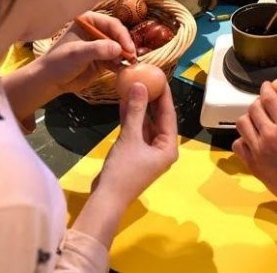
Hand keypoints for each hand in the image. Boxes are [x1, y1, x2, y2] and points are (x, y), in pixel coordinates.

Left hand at [41, 11, 135, 94]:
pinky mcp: (103, 60)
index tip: (128, 48)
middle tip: (131, 57)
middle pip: (118, 35)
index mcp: (88, 21)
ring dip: (125, 56)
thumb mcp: (76, 53)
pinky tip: (124, 70)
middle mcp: (96, 31)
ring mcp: (100, 46)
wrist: (51, 81)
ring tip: (129, 64)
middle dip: (126, 46)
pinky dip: (122, 65)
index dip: (122, 35)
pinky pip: (117, 60)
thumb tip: (119, 49)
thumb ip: (97, 49)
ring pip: (120, 48)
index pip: (111, 24)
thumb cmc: (59, 62)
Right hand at [95, 82, 177, 206]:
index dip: (164, 95)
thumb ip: (135, 111)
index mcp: (169, 147)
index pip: (169, 115)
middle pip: (159, 119)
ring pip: (146, 124)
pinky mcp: (135, 153)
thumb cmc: (124, 170)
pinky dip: (131, 118)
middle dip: (152, 100)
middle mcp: (162, 148)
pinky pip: (136, 131)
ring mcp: (148, 151)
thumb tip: (140, 85)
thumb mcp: (130, 137)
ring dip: (140, 108)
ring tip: (134, 86)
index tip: (160, 77)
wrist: (107, 198)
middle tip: (148, 79)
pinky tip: (124, 103)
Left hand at [233, 83, 276, 210]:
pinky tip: (253, 139)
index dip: (266, 88)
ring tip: (258, 120)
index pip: (268, 97)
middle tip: (266, 104)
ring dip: (249, 118)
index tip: (268, 87)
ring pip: (242, 123)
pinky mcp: (251, 163)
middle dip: (259, 102)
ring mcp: (257, 150)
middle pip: (253, 108)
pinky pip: (237, 144)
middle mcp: (269, 134)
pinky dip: (243, 138)